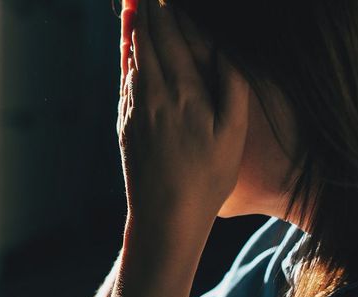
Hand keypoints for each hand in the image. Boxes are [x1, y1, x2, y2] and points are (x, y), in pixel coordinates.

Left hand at [118, 0, 249, 221]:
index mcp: (183, 93)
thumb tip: (223, 50)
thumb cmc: (206, 178)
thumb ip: (230, 86)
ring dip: (131, 33)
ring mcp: (134, 111)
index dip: (166, 13)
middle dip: (144, 15)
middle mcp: (152, 96)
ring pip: (131, 61)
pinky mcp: (125, 126)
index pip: (171, 40)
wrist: (163, 215)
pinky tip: (128, 54)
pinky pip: (124, 83)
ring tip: (130, 10)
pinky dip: (126, 61)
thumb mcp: (232, 133)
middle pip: (146, 44)